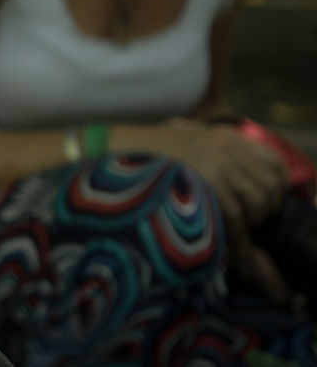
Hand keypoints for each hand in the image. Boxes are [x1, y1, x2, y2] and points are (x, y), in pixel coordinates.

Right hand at [157, 118, 292, 302]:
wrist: (107, 151)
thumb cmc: (139, 151)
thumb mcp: (178, 137)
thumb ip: (205, 147)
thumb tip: (228, 173)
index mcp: (222, 135)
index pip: (272, 161)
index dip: (274, 187)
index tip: (263, 204)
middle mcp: (225, 147)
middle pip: (269, 186)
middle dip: (262, 211)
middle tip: (245, 225)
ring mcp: (217, 164)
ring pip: (256, 204)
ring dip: (249, 226)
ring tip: (232, 236)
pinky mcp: (206, 183)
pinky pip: (236, 217)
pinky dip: (235, 238)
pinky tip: (224, 246)